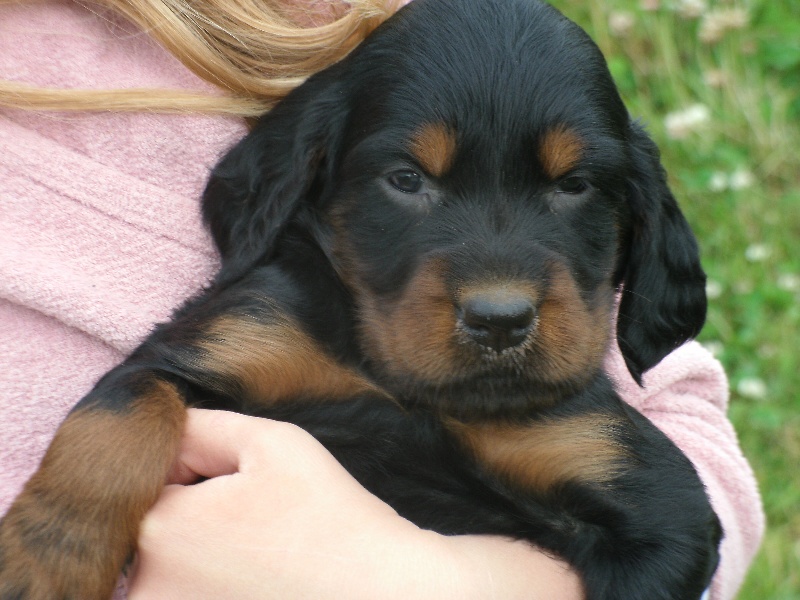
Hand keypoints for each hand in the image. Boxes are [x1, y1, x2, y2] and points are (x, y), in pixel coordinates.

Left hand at [128, 409, 583, 599]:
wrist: (378, 590)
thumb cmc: (330, 515)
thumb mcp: (273, 442)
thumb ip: (202, 425)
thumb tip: (163, 427)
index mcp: (162, 524)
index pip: (147, 476)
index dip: (192, 467)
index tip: (236, 478)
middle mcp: (149, 584)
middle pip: (151, 524)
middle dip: (191, 509)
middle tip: (253, 513)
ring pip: (166, 564)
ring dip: (198, 547)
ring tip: (259, 546)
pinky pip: (186, 591)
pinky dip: (211, 581)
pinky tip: (258, 574)